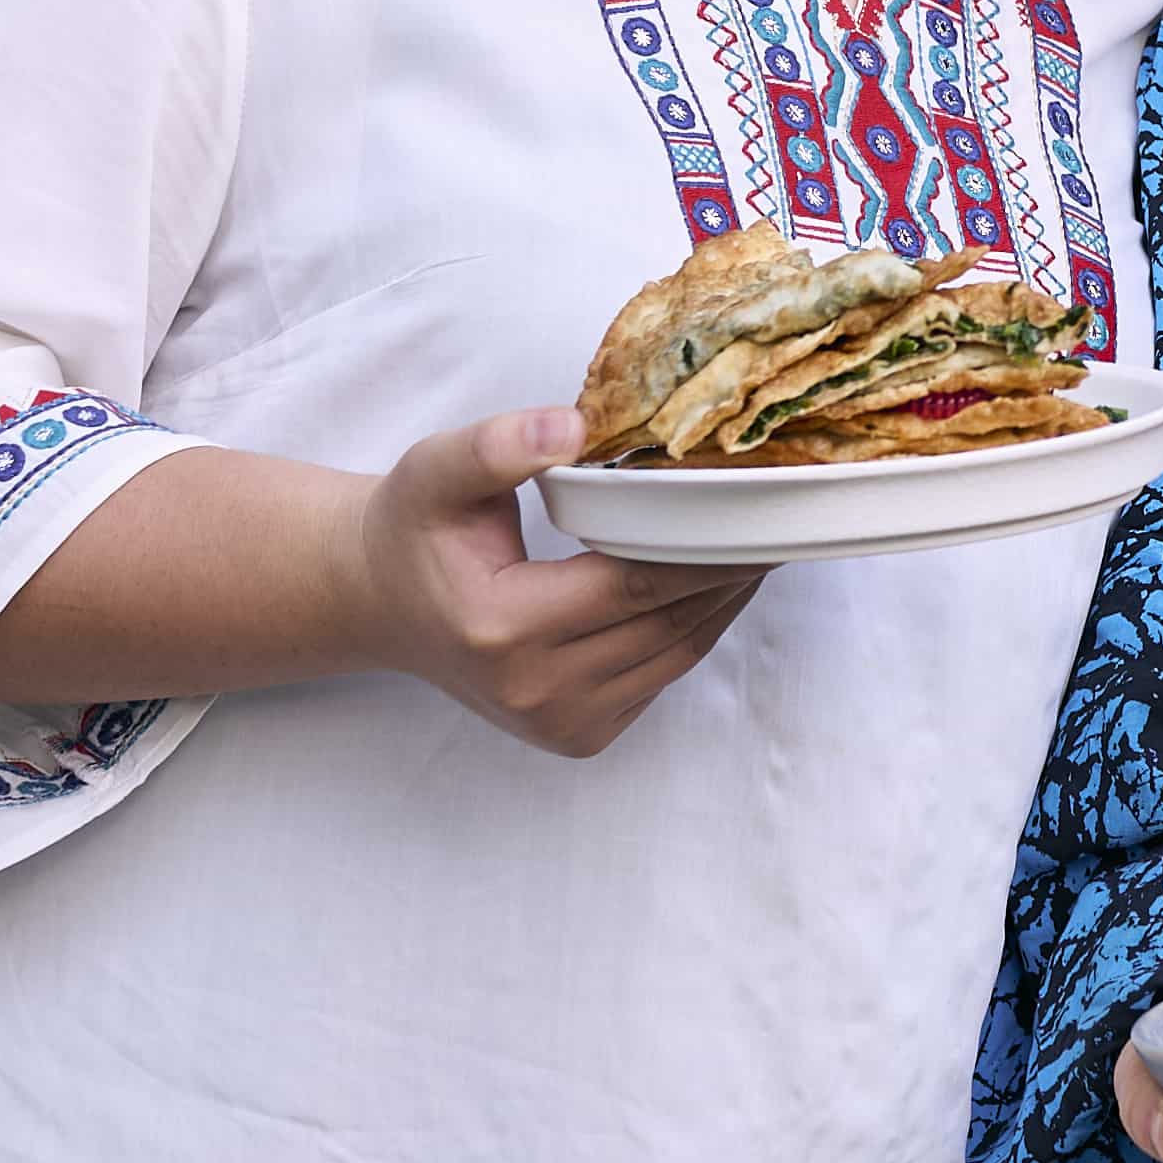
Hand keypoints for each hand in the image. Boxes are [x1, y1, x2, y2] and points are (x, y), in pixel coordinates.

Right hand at [360, 405, 765, 756]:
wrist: (382, 601)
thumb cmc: (414, 529)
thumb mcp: (436, 469)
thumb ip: (498, 445)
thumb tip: (574, 426)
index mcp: (501, 627)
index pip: (634, 583)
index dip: (704, 547)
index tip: (756, 508)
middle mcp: (533, 689)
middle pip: (667, 623)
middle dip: (731, 572)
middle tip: (780, 519)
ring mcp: (557, 722)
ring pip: (675, 656)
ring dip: (724, 602)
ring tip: (758, 545)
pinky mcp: (575, 736)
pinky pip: (659, 677)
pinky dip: (693, 630)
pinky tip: (711, 584)